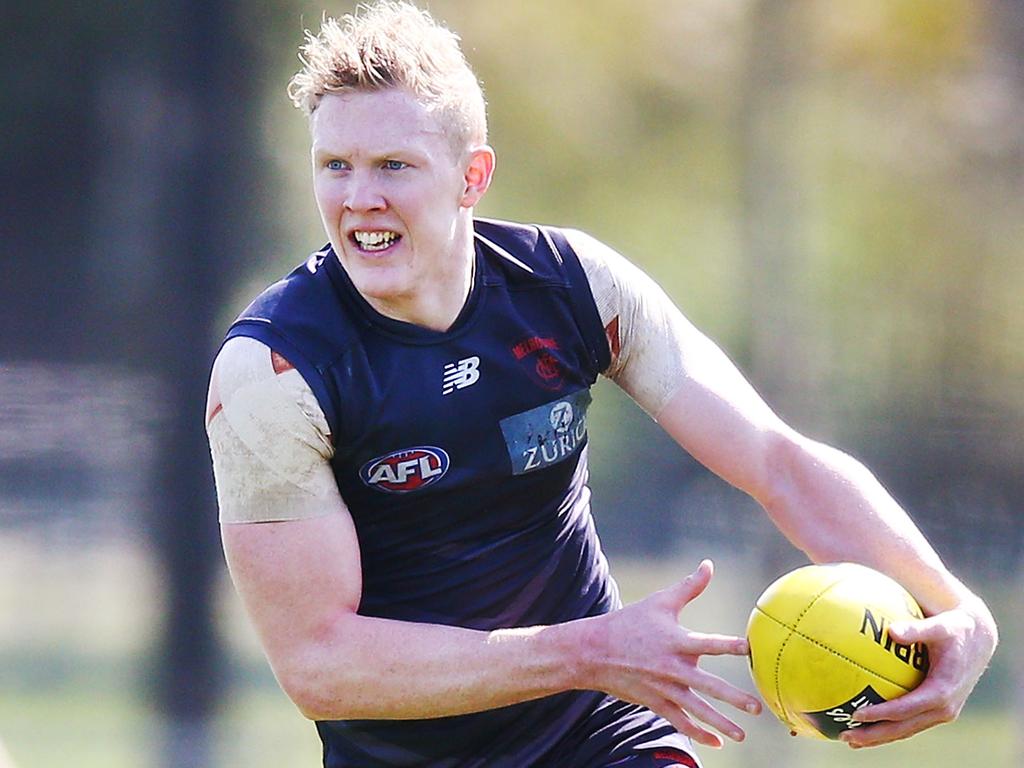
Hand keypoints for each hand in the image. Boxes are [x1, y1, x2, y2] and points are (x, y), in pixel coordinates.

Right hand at [581, 559, 761, 747]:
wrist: (594, 651)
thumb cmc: (630, 622)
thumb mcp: (659, 602)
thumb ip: (689, 587)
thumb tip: (708, 565)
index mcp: (676, 641)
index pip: (707, 643)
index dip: (728, 645)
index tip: (748, 648)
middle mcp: (672, 667)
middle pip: (707, 685)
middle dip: (733, 698)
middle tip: (756, 708)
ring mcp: (663, 688)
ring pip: (696, 710)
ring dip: (720, 723)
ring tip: (742, 733)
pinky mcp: (655, 702)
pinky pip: (680, 721)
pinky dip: (697, 733)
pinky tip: (716, 742)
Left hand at [843, 595, 997, 747]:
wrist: (978, 640)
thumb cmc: (955, 629)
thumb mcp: (940, 626)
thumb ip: (917, 629)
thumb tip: (891, 630)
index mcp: (942, 691)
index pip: (907, 709)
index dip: (882, 714)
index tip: (857, 714)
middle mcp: (943, 708)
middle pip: (903, 728)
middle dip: (874, 735)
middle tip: (845, 736)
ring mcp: (941, 712)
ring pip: (906, 730)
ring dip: (879, 737)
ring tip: (850, 739)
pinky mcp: (937, 710)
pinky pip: (909, 722)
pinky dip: (888, 727)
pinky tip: (866, 725)